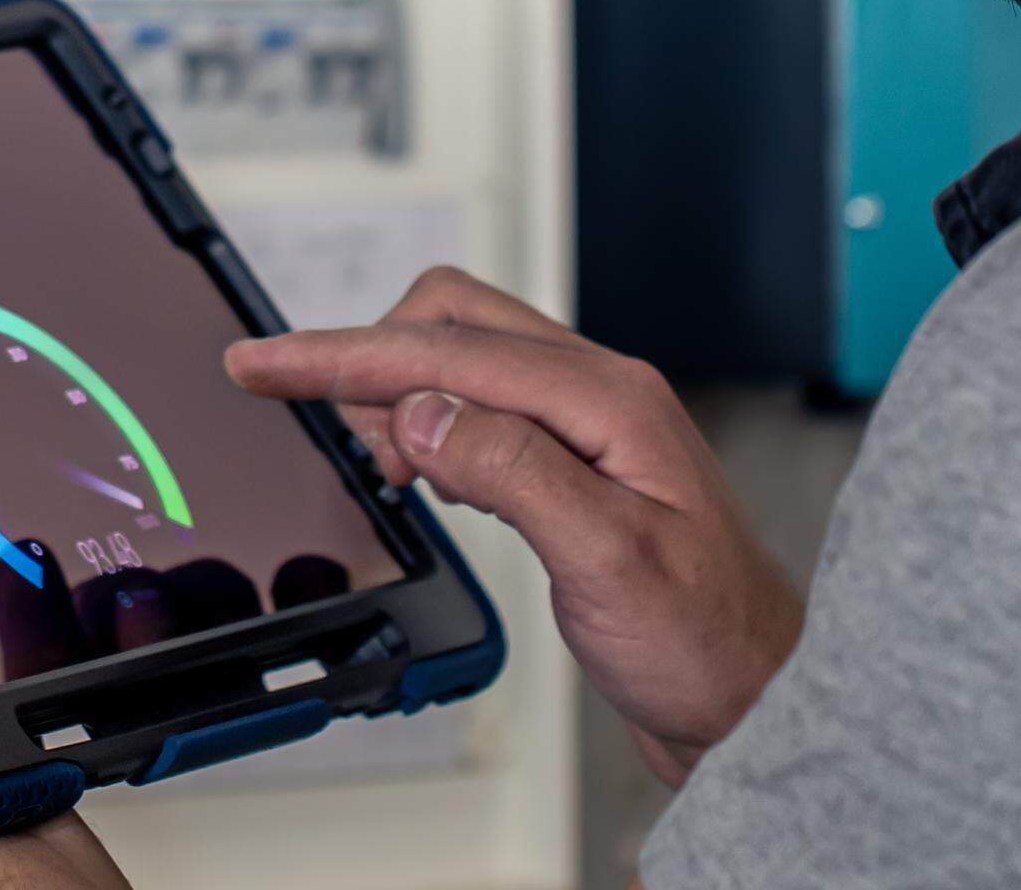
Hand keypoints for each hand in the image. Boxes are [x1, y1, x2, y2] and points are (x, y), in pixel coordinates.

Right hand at [222, 267, 802, 784]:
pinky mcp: (576, 466)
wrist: (757, 702)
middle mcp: (600, 395)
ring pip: (466, 360)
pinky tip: (426, 474)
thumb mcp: (606, 560)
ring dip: (402, 394)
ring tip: (382, 468)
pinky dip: (433, 427)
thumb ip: (513, 472)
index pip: (451, 351)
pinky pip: (485, 409)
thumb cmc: (707, 643)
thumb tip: (421, 412)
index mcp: (609, 400)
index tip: (264, 362)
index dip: (345, 354)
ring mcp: (589, 427)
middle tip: (317, 422)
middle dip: (371, 356)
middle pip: (456, 320)